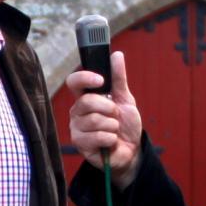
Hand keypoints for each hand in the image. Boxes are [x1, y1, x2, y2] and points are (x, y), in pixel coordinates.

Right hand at [66, 50, 142, 189]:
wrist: (131, 149)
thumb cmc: (125, 124)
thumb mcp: (125, 99)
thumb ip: (119, 78)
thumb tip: (116, 55)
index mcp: (86, 97)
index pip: (74, 82)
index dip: (85, 78)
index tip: (101, 80)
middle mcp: (77, 111)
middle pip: (87, 101)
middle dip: (109, 108)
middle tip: (115, 115)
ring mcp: (77, 128)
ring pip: (94, 120)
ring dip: (112, 125)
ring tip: (114, 130)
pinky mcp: (80, 144)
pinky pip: (98, 136)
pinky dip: (111, 138)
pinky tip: (111, 141)